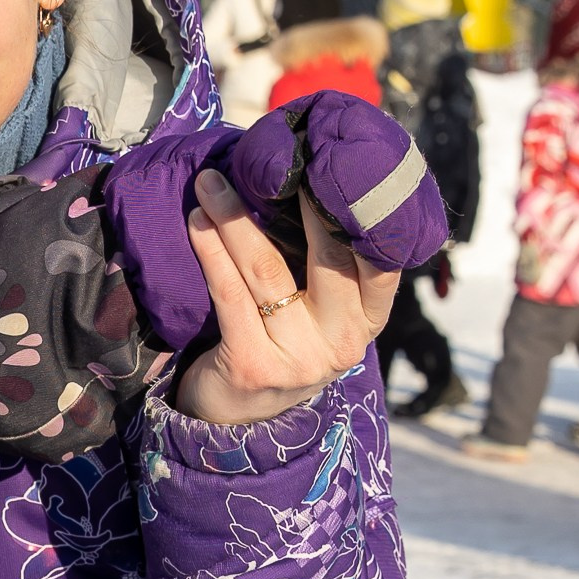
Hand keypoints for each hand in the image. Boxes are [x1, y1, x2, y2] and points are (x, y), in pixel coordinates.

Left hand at [174, 169, 397, 427]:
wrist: (238, 422)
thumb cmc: (280, 345)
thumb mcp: (320, 313)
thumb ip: (328, 265)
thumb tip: (309, 177)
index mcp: (367, 320)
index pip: (381, 260)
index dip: (364, 212)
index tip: (341, 164)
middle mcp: (342, 341)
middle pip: (327, 256)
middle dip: (301, 199)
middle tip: (279, 156)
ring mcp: (299, 358)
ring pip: (267, 270)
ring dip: (235, 218)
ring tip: (211, 181)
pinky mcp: (253, 366)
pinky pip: (230, 295)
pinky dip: (212, 251)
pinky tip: (198, 220)